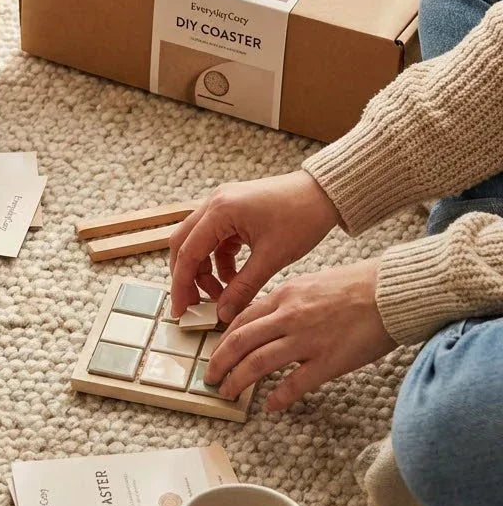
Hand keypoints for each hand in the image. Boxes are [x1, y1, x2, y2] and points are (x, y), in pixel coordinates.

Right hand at [168, 170, 341, 322]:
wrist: (325, 193)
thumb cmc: (302, 217)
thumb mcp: (272, 258)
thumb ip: (243, 287)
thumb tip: (223, 313)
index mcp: (220, 211)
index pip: (188, 253)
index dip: (181, 285)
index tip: (181, 310)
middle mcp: (214, 203)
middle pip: (184, 245)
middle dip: (187, 277)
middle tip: (194, 304)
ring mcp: (222, 205)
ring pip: (198, 242)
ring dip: (204, 270)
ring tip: (223, 294)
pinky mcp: (232, 210)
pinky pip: (215, 239)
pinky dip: (219, 261)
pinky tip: (235, 278)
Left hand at [203, 259, 396, 411]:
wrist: (393, 291)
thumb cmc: (357, 286)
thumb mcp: (311, 283)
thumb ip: (287, 301)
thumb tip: (268, 318)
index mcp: (284, 295)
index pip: (242, 320)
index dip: (223, 339)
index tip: (216, 353)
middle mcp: (289, 317)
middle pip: (240, 342)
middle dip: (220, 362)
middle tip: (210, 378)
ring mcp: (307, 340)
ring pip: (258, 363)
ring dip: (238, 380)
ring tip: (228, 393)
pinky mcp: (329, 361)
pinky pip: (295, 383)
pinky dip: (279, 397)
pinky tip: (270, 405)